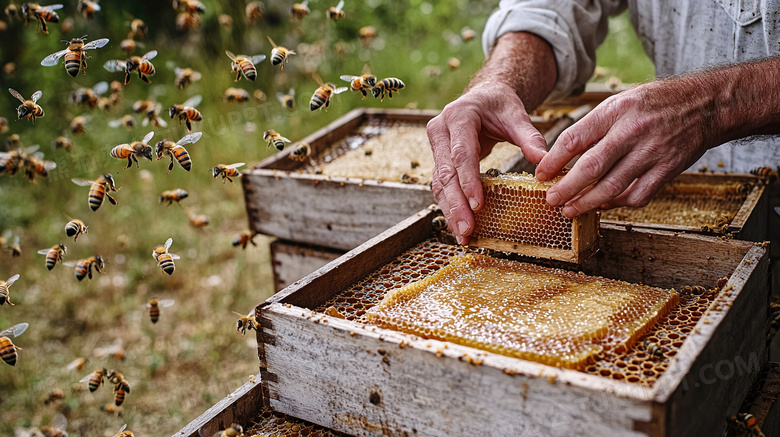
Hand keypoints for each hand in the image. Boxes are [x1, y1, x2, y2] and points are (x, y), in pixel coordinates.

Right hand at [427, 81, 548, 243]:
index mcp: (457, 116)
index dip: (468, 180)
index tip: (478, 205)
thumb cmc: (499, 104)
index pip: (461, 153)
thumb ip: (529, 137)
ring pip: (439, 184)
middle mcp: (440, 132)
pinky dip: (451, 207)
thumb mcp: (516, 114)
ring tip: (463, 235)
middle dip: (456, 204)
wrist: (483, 97)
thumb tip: (543, 160)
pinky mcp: (438, 161)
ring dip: (450, 211)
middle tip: (467, 228)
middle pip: (446, 173)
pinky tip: (459, 225)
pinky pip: (442, 187)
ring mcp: (436, 147)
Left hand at [535, 78, 717, 216]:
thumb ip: (594, 127)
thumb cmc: (655, 103)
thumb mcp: (620, 102)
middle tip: (551, 199)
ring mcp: (652, 153)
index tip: (540, 175)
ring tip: (570, 209)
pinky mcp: (667, 170)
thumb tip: (562, 154)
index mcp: (615, 111)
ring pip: (612, 187)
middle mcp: (632, 132)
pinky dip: (617, 204)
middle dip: (566, 188)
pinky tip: (604, 205)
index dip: (552, 161)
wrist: (705, 105)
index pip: (574, 138)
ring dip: (587, 202)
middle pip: (591, 167)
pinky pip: (638, 196)